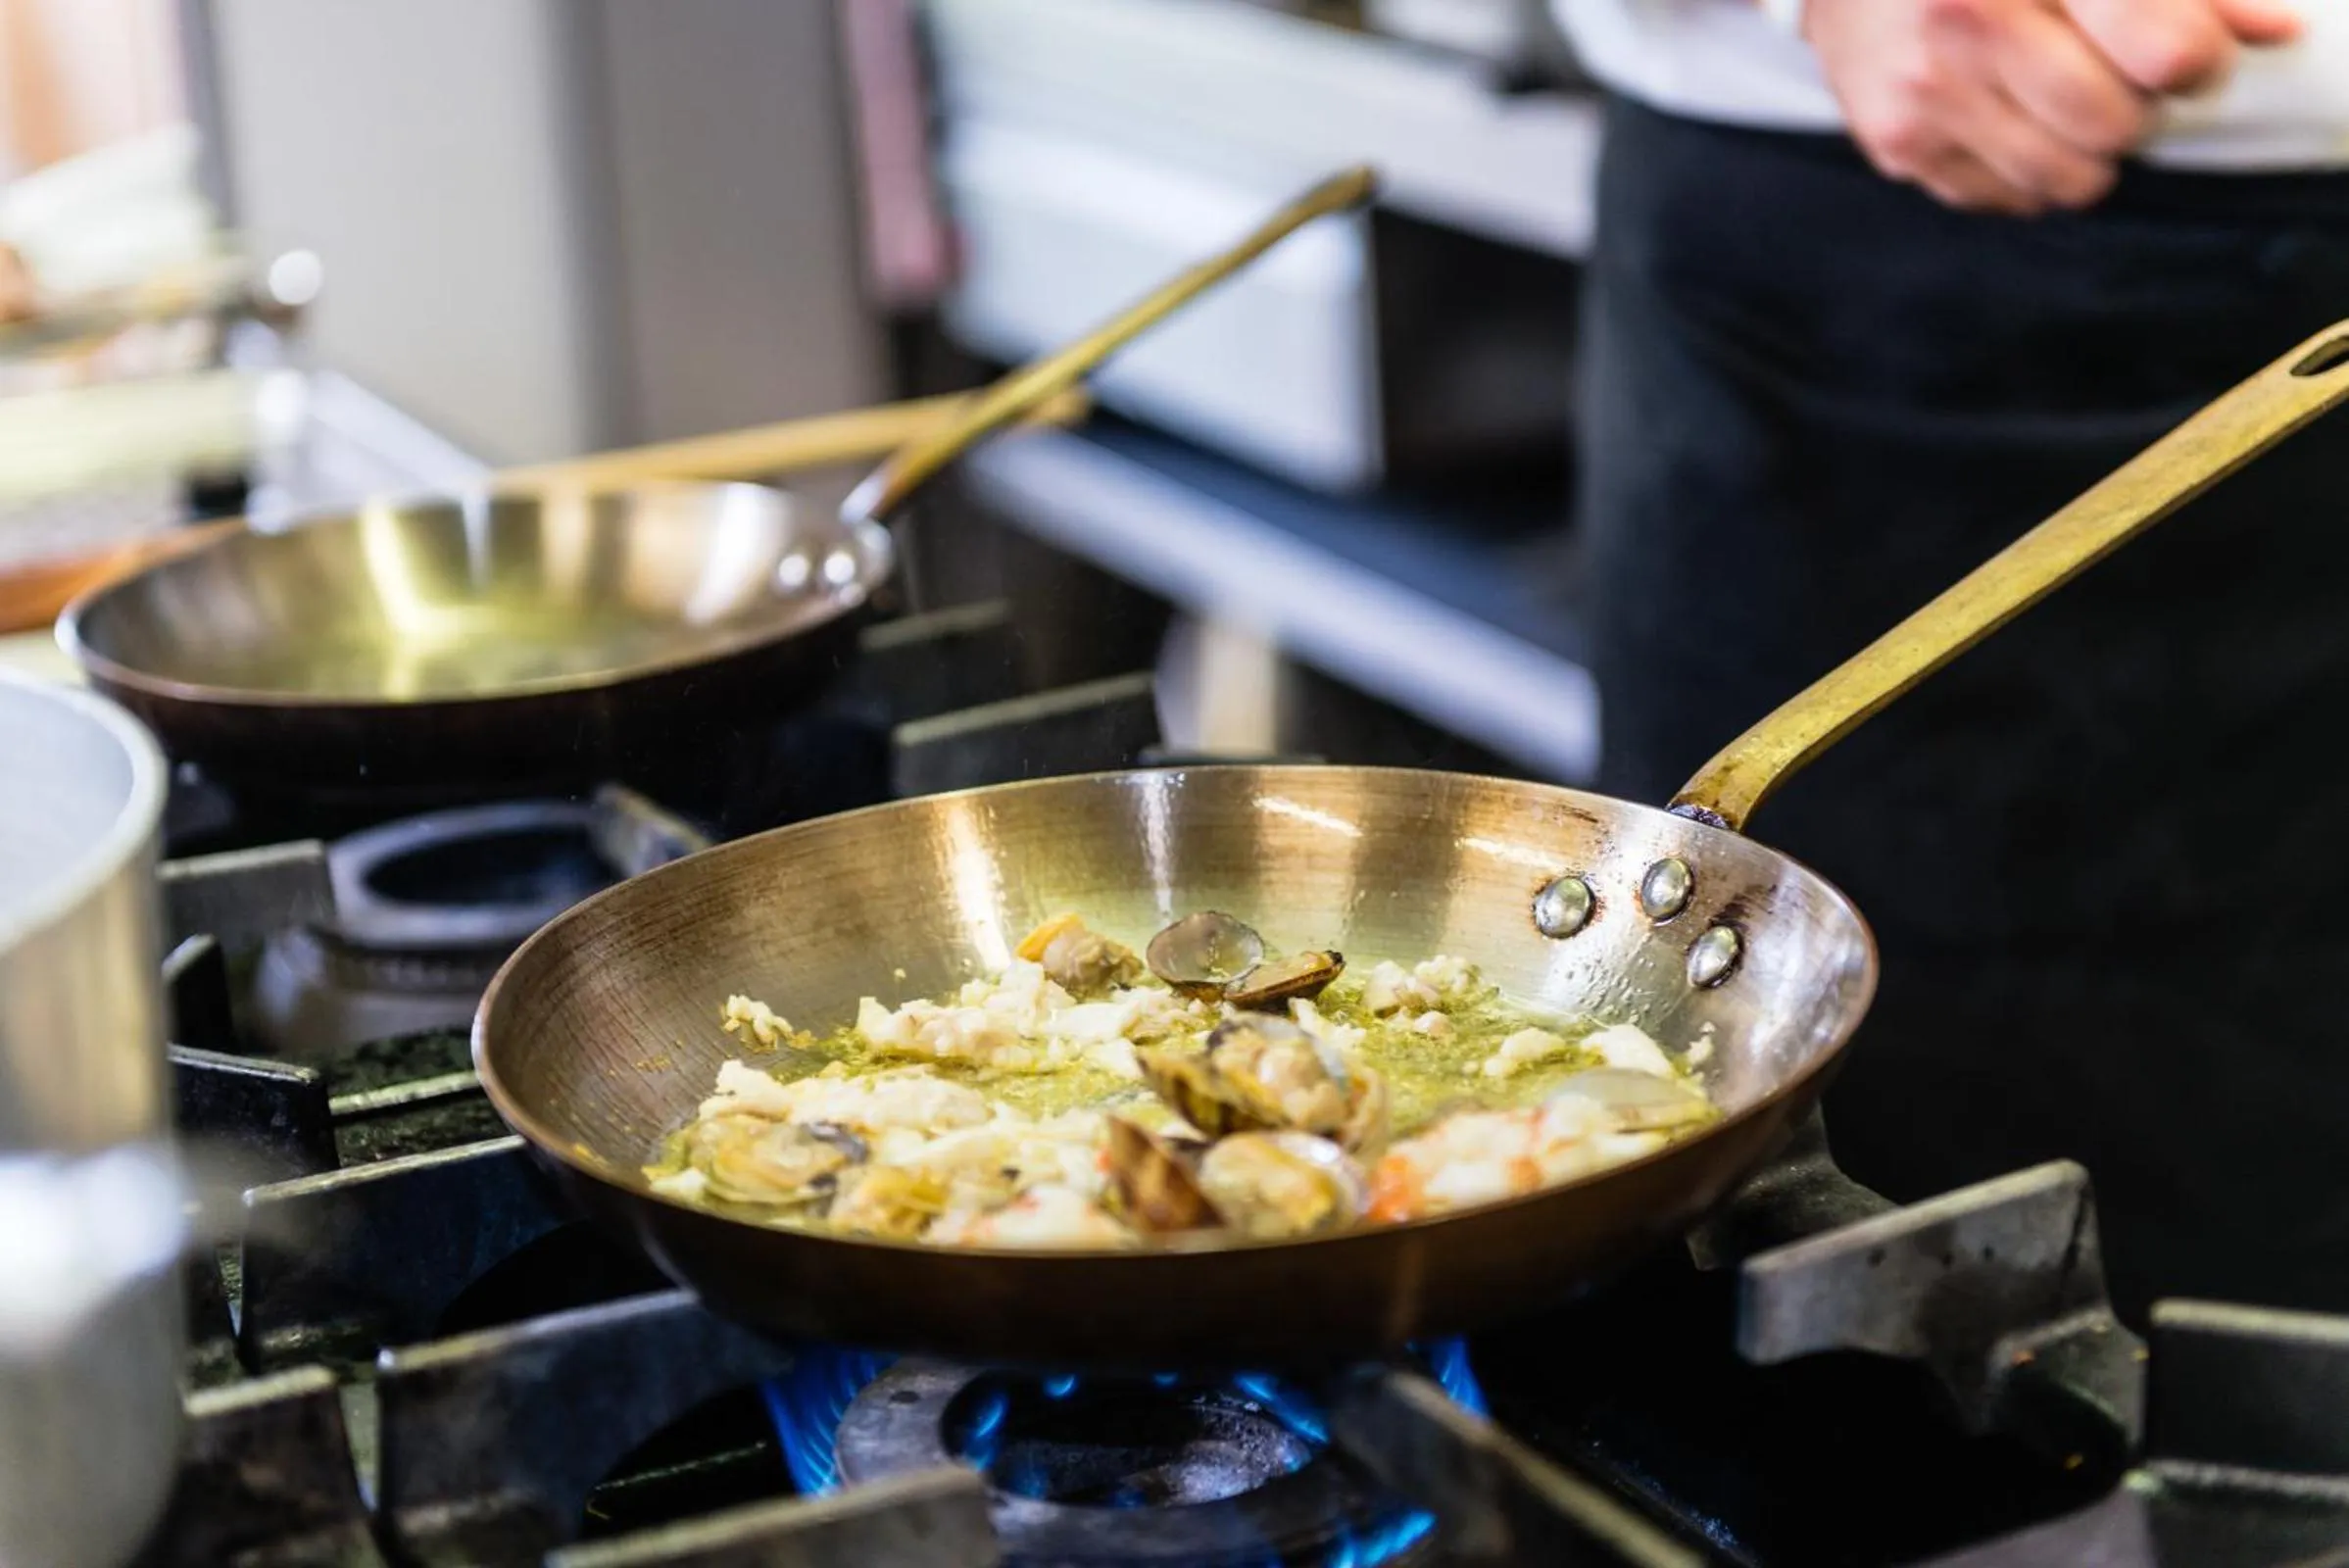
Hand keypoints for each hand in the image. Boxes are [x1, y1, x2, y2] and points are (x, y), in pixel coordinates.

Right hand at [1804, 0, 2302, 214]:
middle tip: (2104, 73)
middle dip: (2128, 109)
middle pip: (2115, 127)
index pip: (2166, 54)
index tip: (2175, 51)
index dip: (2192, 61)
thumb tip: (2271, 32)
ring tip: (2056, 99)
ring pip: (2066, 179)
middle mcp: (1970, 24)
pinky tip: (2005, 118)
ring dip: (2080, 150)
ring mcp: (1927, 93)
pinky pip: (2005, 199)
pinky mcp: (1897, 144)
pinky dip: (2022, 171)